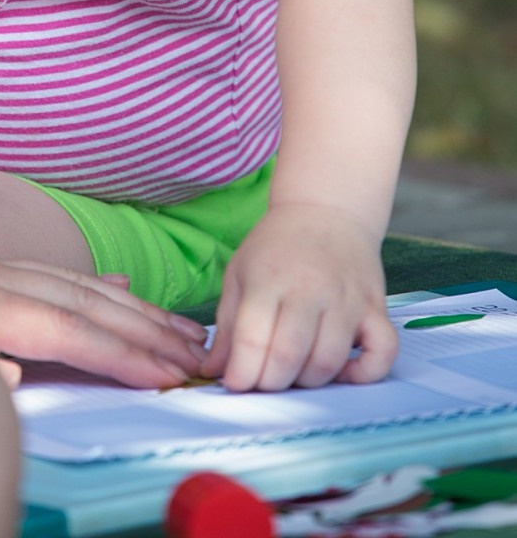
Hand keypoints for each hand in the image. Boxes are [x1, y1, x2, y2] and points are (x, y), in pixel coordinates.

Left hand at [0, 220, 207, 388]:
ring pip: (70, 285)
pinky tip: (116, 292)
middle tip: (201, 357)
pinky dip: (91, 286)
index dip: (119, 353)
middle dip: (144, 331)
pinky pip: (46, 275)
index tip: (170, 374)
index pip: (61, 330)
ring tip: (178, 328)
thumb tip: (11, 381)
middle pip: (81, 303)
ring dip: (129, 308)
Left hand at [201, 202, 396, 390]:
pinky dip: (364, 373)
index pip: (252, 340)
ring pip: (329, 361)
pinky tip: (343, 371)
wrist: (326, 210)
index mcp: (268, 280)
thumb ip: (227, 325)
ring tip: (295, 371)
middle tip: (264, 380)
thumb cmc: (276, 246)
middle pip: (289, 357)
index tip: (236, 384)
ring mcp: (347, 300)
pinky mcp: (376, 308)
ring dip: (308, 381)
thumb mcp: (239, 273)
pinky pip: (382, 353)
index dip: (241, 374)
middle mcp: (310, 289)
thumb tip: (213, 370)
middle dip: (271, 383)